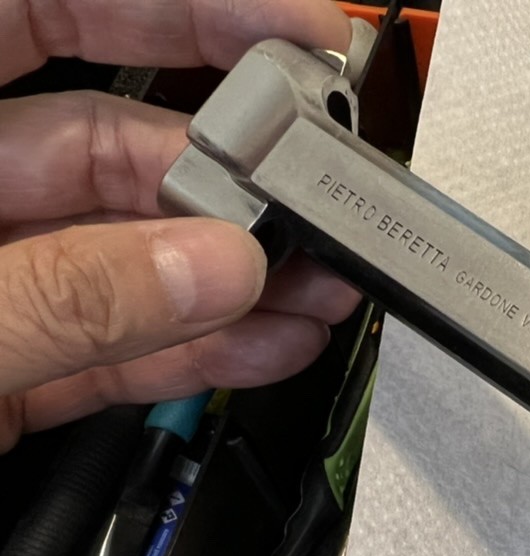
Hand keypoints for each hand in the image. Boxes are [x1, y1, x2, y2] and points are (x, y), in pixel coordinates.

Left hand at [0, 0, 362, 451]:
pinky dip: (191, 348)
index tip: (287, 31)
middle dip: (233, 174)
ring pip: (125, 255)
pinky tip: (265, 345)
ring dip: (234, 275)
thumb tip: (206, 269)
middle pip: (111, 143)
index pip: (45, 11)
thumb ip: (62, 299)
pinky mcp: (3, 366)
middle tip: (317, 199)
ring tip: (319, 287)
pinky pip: (109, 341)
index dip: (177, 8)